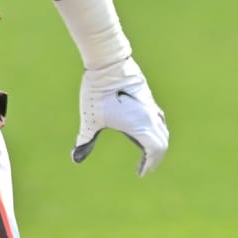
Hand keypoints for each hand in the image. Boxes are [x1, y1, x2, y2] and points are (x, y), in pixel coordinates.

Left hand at [73, 57, 168, 175]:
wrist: (108, 64)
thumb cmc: (98, 92)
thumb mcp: (91, 119)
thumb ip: (85, 140)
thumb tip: (75, 159)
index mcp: (141, 125)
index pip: (155, 151)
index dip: (150, 164)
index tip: (141, 173)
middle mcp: (150, 117)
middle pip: (162, 142)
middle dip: (155, 157)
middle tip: (145, 167)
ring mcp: (151, 106)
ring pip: (162, 129)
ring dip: (157, 143)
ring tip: (146, 151)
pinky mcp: (148, 98)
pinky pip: (158, 119)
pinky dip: (156, 130)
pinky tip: (144, 129)